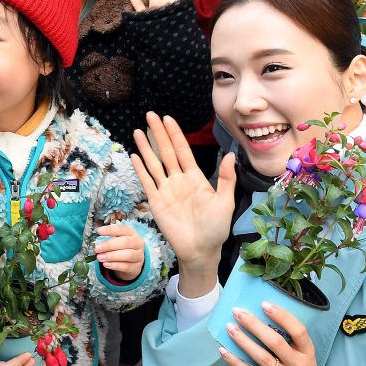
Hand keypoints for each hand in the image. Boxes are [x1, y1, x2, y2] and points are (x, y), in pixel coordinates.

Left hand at [94, 225, 145, 280]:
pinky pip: (127, 266)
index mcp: (132, 233)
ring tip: (100, 257)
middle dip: (109, 245)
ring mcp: (139, 256)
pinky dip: (115, 265)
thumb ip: (106, 244)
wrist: (133, 263)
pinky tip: (106, 264)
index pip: (122, 229)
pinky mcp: (137, 267)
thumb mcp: (115, 243)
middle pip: (125, 242)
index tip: (99, 231)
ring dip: (112, 256)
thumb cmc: (123, 249)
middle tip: (97, 248)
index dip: (110, 230)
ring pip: (128, 255)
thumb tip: (95, 249)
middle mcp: (138, 243)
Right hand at [131, 113, 235, 296]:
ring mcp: (166, 190)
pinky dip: (141, 169)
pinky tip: (135, 155)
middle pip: (166, 152)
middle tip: (150, 115)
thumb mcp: (225, 202)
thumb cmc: (216, 228)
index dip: (175, 134)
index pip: (183, 150)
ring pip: (154, 164)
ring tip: (138, 131)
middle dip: (158, 133)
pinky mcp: (157, 203)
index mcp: (196, 178)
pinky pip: (147, 182)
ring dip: (146, 147)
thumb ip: (227, 179)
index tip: (168, 119)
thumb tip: (231, 155)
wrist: (201, 251)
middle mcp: (179, 180)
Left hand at [221, 302, 343, 365]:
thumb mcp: (306, 355)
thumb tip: (267, 312)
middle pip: (274, 342)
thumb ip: (291, 339)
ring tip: (230, 327)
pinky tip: (224, 351)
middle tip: (238, 312)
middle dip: (254, 325)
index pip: (298, 330)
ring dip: (243, 341)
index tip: (265, 303)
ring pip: (261, 357)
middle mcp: (296, 364)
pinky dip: (236, 362)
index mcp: (306, 351)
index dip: (282, 316)